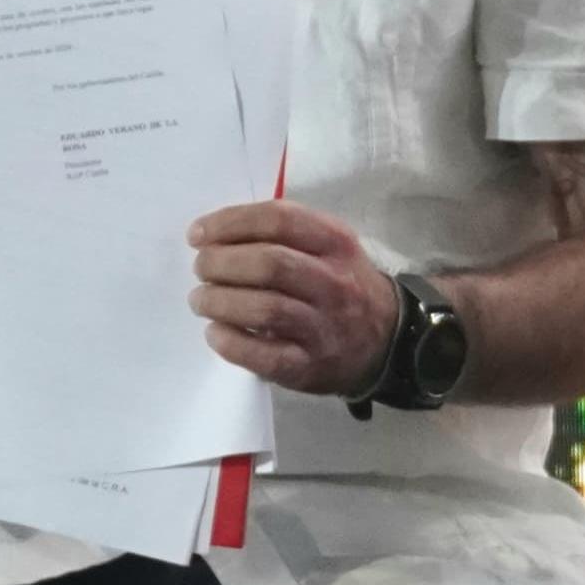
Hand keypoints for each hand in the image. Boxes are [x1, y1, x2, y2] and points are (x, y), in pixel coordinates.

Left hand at [188, 200, 400, 396]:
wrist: (386, 338)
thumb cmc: (341, 284)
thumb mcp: (328, 246)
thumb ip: (283, 233)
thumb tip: (214, 235)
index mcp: (336, 242)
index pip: (279, 219)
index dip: (230, 223)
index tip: (198, 234)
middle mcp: (334, 282)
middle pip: (269, 263)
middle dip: (220, 263)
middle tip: (201, 268)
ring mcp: (323, 326)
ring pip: (265, 309)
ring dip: (219, 302)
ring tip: (201, 300)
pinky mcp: (309, 365)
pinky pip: (265, 356)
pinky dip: (231, 343)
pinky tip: (215, 333)